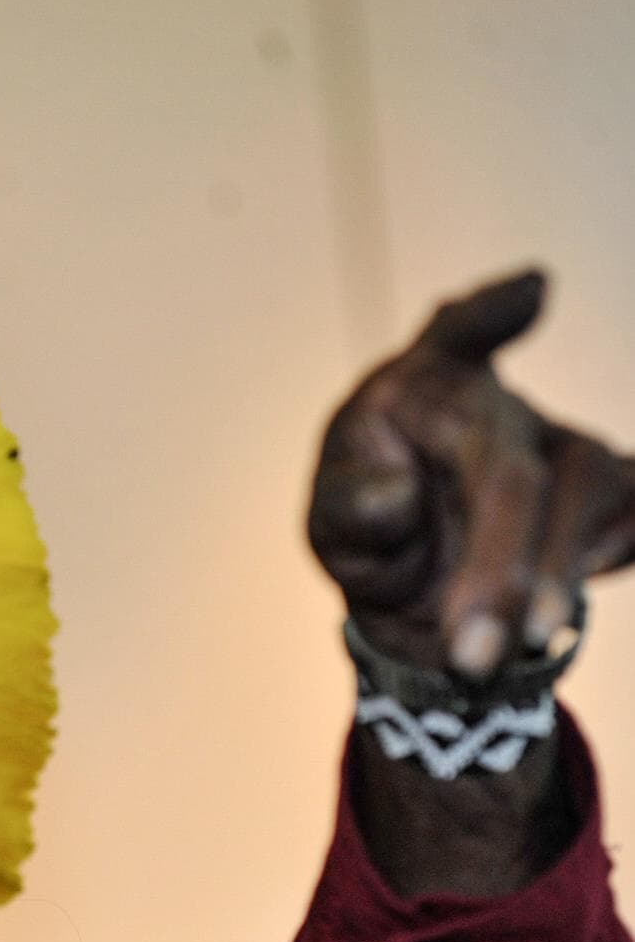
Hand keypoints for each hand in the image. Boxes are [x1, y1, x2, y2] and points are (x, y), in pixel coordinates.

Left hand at [308, 270, 634, 677]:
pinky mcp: (611, 488)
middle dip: (498, 569)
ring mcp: (563, 440)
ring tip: (506, 652)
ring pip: (585, 494)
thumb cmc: (371, 529)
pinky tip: (557, 611)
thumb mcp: (334, 527)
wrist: (425, 587)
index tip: (533, 290)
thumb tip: (393, 497)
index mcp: (421, 386)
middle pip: (512, 475)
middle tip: (471, 651)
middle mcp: (500, 401)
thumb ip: (350, 510)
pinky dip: (607, 561)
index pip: (456, 334)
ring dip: (549, 581)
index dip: (492, 314)